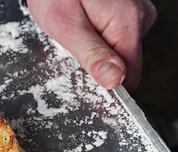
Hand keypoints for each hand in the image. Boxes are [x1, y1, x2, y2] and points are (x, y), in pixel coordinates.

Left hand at [26, 0, 156, 89]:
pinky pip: (113, 39)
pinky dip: (95, 40)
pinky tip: (80, 28)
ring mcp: (135, 15)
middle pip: (123, 65)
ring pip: (117, 53)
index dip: (105, 83)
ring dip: (93, 52)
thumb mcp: (66, 26)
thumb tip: (114, 80)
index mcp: (128, 22)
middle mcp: (139, 17)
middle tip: (70, 47)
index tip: (82, 77)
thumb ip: (92, 55)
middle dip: (95, 65)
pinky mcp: (126, 15)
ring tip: (73, 32)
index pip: (129, 75)